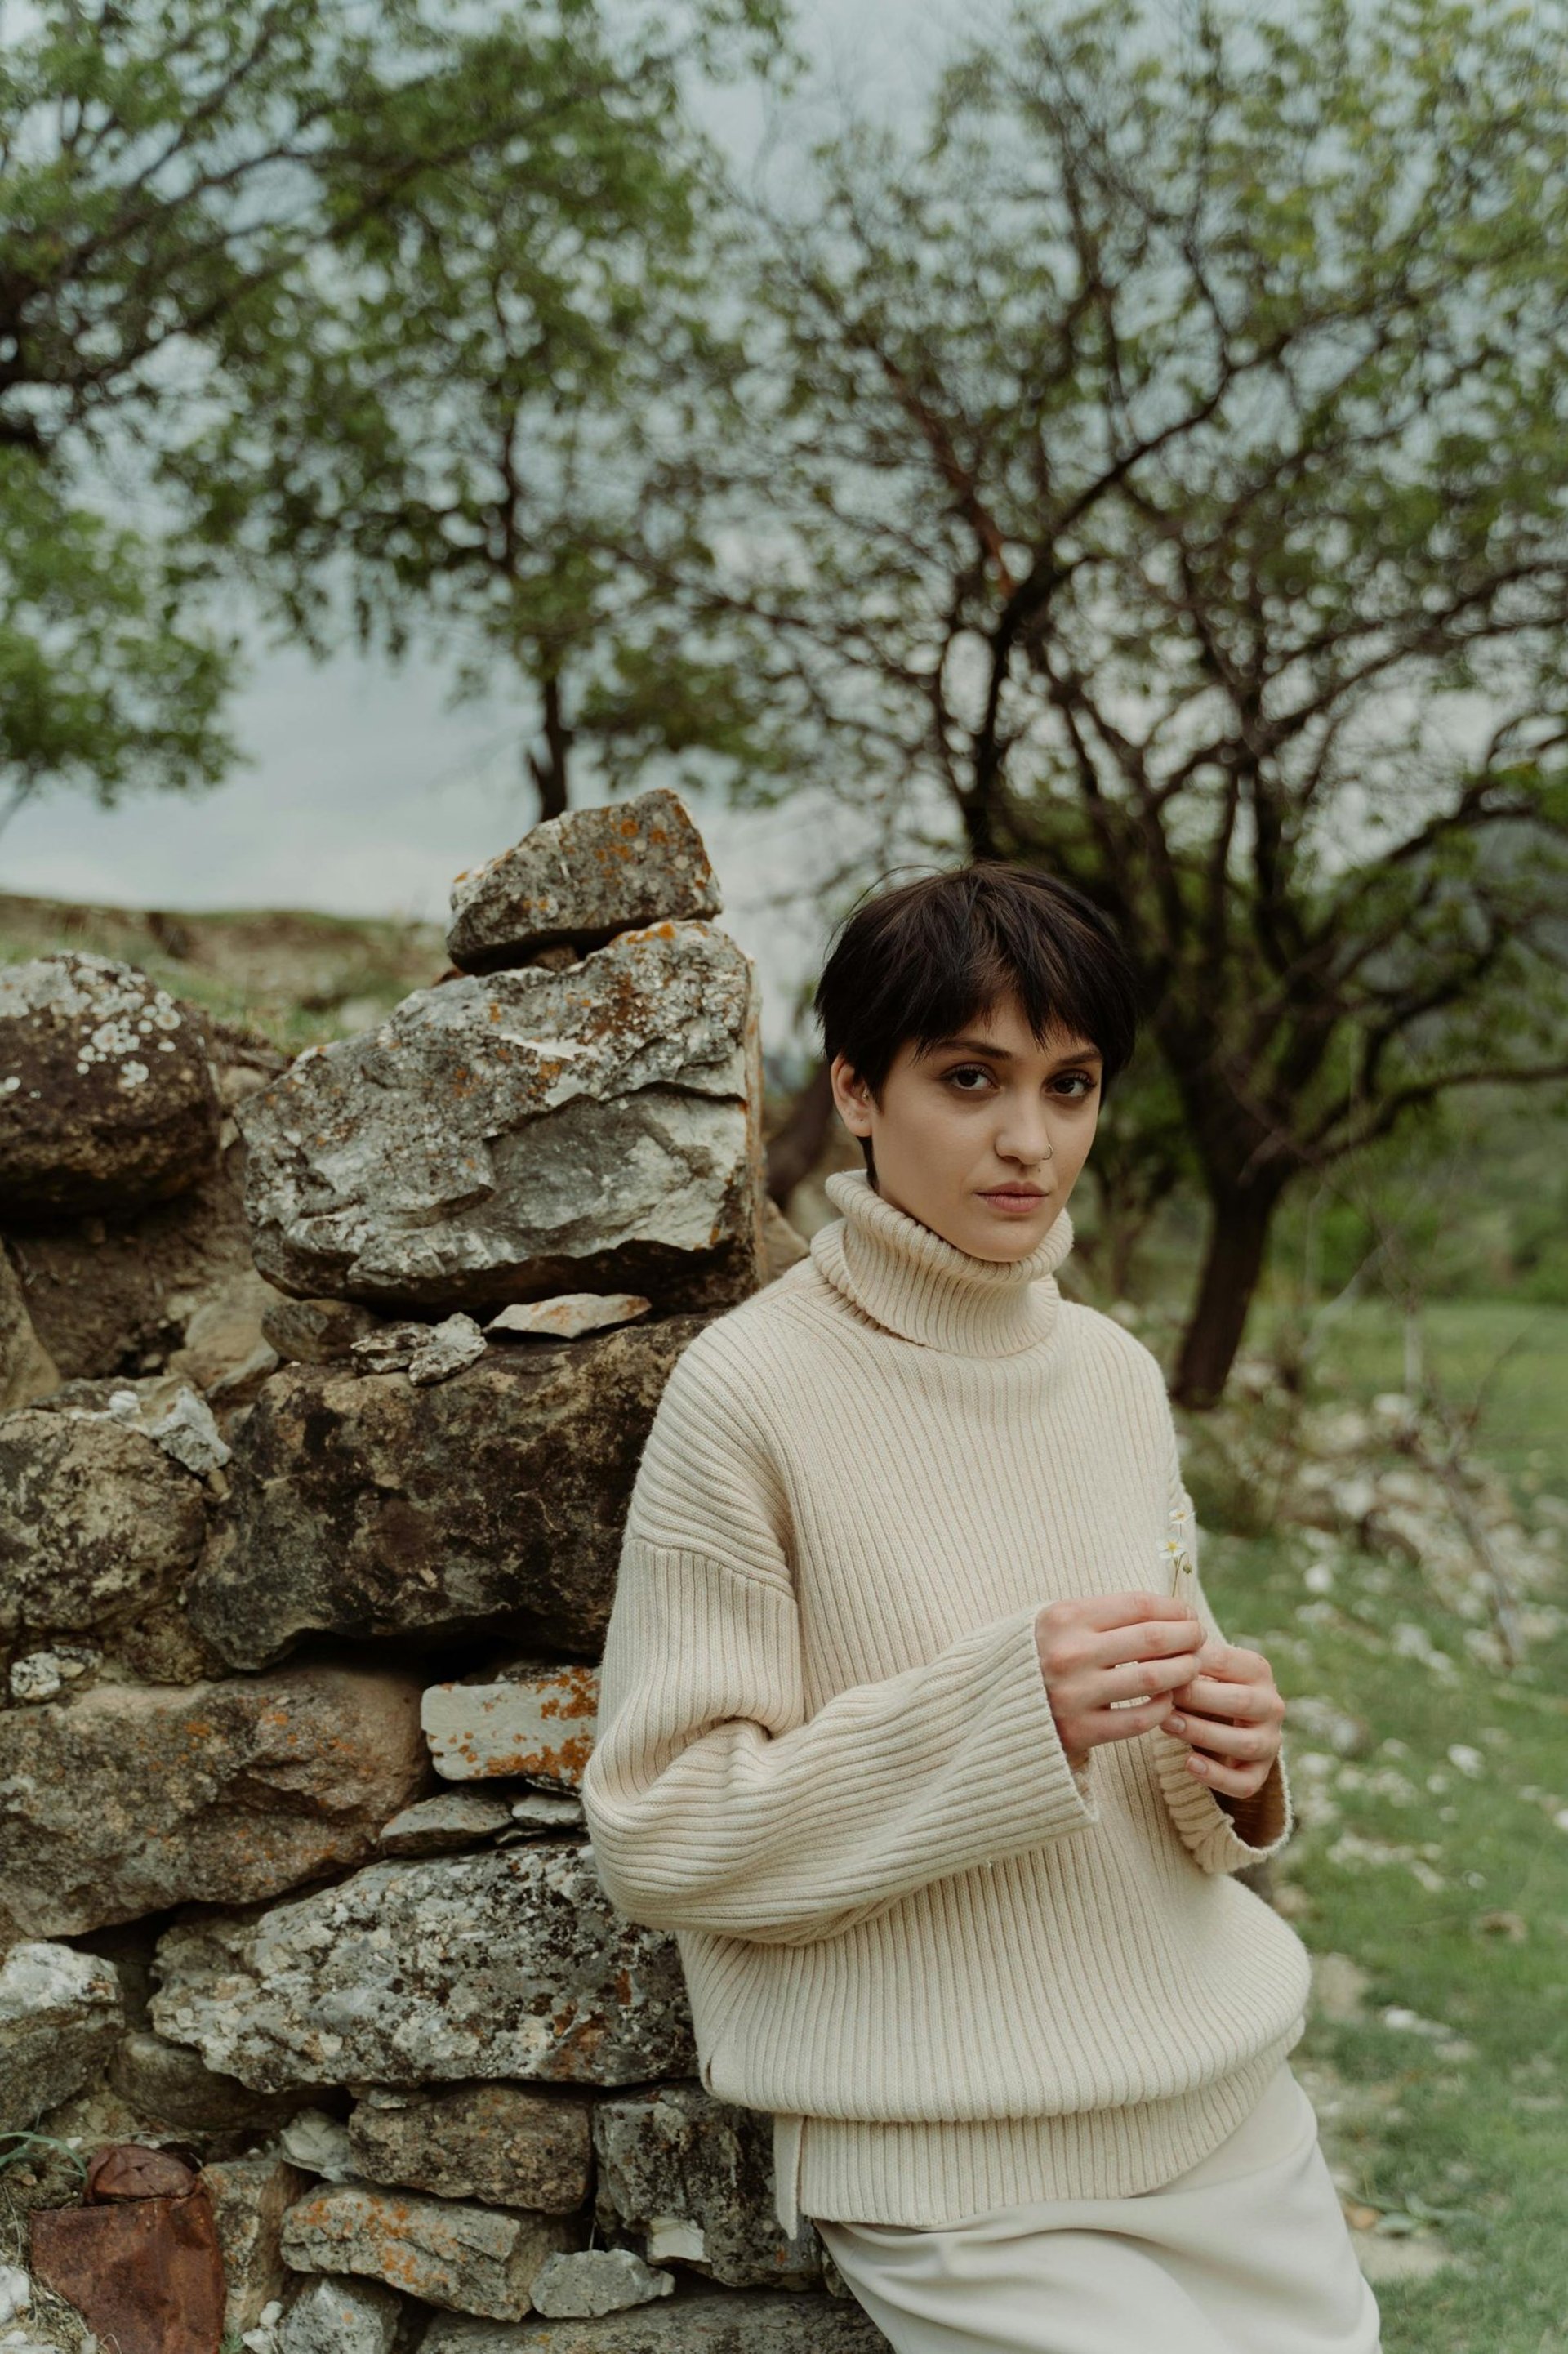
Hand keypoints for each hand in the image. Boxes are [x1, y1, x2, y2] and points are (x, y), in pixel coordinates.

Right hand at [1034, 1592, 1205, 1772]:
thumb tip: (1172, 1612)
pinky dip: (1163, 1707)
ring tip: (1192, 1666)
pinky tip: (1168, 1699)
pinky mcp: (1080, 1730)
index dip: (1173, 1608)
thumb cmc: (1040, 1656)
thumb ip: (1105, 1615)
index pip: (1138, 1605)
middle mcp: (1069, 1653)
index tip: (1187, 1614)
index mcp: (1064, 1618)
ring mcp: (1074, 1694)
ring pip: (1152, 1678)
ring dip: (1183, 1670)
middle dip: (1187, 1636)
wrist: (995, 1707)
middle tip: (1200, 1638)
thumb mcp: (1059, 1623)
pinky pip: (1139, 1718)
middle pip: (1152, 1639)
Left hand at [1158, 1635, 1284, 1800]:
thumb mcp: (1200, 1669)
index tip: (1157, 1664)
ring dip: (1203, 1733)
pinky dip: (1217, 1777)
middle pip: (1241, 1701)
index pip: (1225, 1662)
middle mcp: (1271, 1705)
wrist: (1230, 1724)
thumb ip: (1180, 1658)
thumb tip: (1143, 1646)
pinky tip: (1189, 1764)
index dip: (1190, 1663)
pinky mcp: (1260, 1773)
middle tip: (1161, 1697)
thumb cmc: (1207, 1688)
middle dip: (1197, 1699)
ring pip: (1244, 1743)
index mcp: (1258, 1670)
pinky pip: (1246, 1782)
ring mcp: (1269, 1742)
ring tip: (1166, 1725)